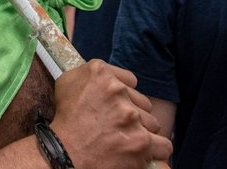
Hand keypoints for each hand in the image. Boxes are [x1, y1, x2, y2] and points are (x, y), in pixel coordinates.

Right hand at [50, 60, 171, 168]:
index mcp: (100, 72)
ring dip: (142, 131)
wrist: (62, 153)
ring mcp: (131, 116)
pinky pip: (163, 145)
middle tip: (117, 126)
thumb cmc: (64, 121)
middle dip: (133, 114)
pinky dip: (156, 150)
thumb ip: (88, 72)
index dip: (124, 96)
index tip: (115, 107)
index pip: (130, 81)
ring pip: (152, 123)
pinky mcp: (141, 141)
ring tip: (124, 141)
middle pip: (142, 102)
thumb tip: (107, 74)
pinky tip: (144, 152)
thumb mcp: (67, 82)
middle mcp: (117, 90)